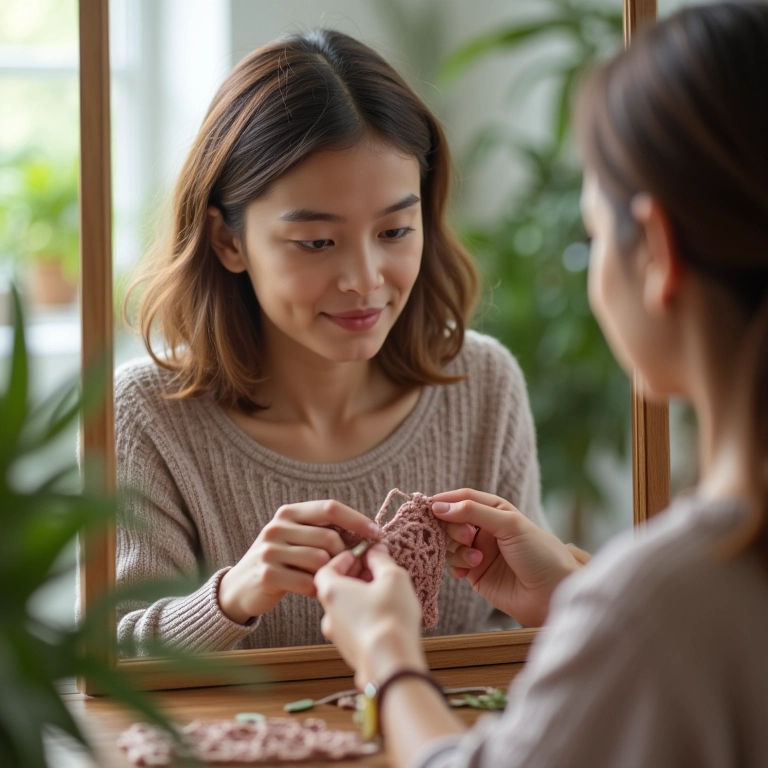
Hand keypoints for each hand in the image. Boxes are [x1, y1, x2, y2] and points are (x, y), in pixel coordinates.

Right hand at [218, 500, 379, 623]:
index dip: (357, 520)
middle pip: (329, 537)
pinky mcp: (268, 574)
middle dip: (346, 555)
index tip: (377, 533)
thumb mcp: (296, 538)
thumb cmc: (281, 561)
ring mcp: (270, 550)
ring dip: (332, 574)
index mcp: (289, 513)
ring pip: (320, 560)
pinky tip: (315, 591)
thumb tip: (368, 535)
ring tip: (332, 581)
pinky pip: (307, 581)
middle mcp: (277, 527)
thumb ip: (323, 531)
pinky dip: (317, 589)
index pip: (330, 508)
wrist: (240, 586)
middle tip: (353, 570)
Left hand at [315, 545, 426, 689]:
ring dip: (359, 597)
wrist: (391, 662)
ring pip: (345, 610)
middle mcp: (329, 615)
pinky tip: (384, 614)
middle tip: (374, 570)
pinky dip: (364, 616)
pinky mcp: (350, 652)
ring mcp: (338, 636)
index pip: (325, 569)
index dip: (343, 559)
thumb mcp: (392, 577)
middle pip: (334, 589)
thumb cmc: (389, 615)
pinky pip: (354, 627)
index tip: (360, 555)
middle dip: (354, 576)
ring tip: (382, 592)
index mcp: (332, 592)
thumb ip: (381, 560)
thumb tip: (377, 551)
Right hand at [431, 488, 583, 626]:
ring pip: (450, 544)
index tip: (429, 506)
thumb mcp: (510, 524)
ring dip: (458, 550)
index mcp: (496, 511)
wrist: (553, 594)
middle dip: (453, 528)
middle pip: (452, 521)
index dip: (446, 501)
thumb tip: (439, 506)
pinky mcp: (476, 574)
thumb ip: (473, 512)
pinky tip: (466, 572)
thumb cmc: (540, 554)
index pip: (464, 498)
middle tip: (467, 537)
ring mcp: (480, 552)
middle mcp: (486, 530)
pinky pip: (454, 565)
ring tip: (476, 560)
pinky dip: (455, 567)